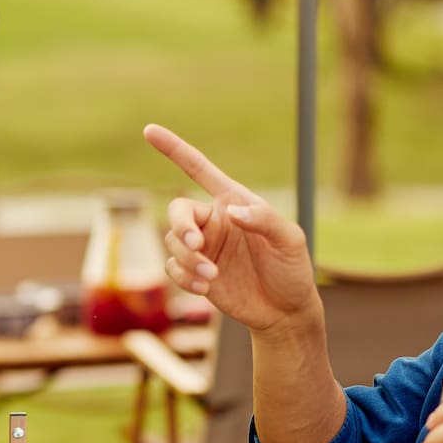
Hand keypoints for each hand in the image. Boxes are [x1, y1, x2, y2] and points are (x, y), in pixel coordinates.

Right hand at [144, 124, 319, 333]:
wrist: (285, 312)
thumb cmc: (292, 270)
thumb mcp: (290, 241)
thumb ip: (264, 220)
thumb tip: (232, 211)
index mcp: (233, 202)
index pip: (199, 170)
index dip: (174, 150)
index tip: (150, 131)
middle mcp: (213, 222)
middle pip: (177, 211)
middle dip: (180, 226)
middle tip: (195, 244)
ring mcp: (202, 248)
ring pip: (172, 243)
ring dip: (188, 259)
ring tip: (212, 277)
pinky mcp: (194, 273)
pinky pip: (172, 268)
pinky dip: (183, 278)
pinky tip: (204, 288)